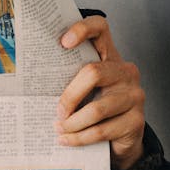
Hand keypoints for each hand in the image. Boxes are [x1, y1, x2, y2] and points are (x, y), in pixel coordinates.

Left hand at [57, 17, 144, 169]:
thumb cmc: (94, 108)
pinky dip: (80, 138)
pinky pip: (102, 130)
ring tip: (59, 129)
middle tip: (56, 112)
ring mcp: (134, 95)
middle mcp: (126, 71)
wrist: (120, 141)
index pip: (101, 28)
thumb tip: (33, 83)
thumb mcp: (84, 90)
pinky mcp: (136, 121)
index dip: (83, 29)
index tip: (63, 42)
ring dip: (72, 123)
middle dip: (69, 96)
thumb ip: (69, 80)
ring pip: (97, 108)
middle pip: (93, 73)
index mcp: (110, 56)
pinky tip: (67, 140)